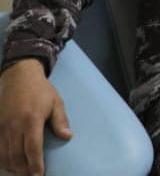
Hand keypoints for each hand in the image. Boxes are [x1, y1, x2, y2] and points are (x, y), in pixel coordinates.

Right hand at [0, 59, 71, 175]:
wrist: (20, 78)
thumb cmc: (41, 91)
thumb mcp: (56, 103)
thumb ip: (60, 121)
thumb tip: (68, 136)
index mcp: (32, 119)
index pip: (32, 147)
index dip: (35, 164)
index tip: (39, 175)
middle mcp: (14, 125)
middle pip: (16, 155)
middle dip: (23, 170)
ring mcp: (3, 126)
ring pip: (4, 155)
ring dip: (13, 167)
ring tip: (23, 174)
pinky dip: (2, 160)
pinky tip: (10, 165)